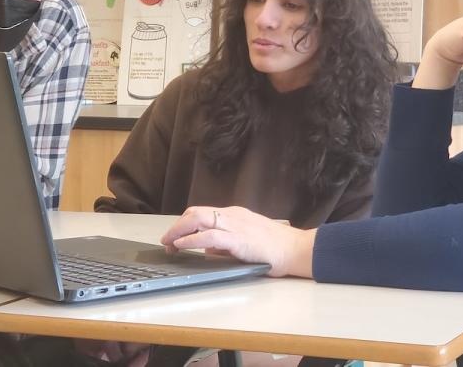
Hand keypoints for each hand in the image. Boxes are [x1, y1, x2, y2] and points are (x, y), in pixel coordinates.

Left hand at [160, 206, 315, 278]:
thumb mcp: (246, 242)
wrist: (296, 249)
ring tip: (169, 243)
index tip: (175, 236)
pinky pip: (209, 236)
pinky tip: (182, 245)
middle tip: (166, 240)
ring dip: (179, 231)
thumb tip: (208, 250)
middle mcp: (232, 215)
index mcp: (235, 215)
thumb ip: (227, 244)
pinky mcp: (238, 239)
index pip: (203, 213)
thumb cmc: (276, 248)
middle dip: (177, 226)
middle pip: (196, 212)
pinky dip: (191, 239)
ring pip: (198, 219)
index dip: (185, 224)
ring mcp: (235, 225)